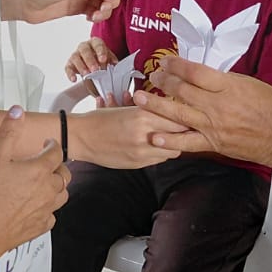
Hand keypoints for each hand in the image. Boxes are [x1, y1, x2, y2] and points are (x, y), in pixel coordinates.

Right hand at [0, 107, 69, 255]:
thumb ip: (8, 132)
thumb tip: (17, 112)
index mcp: (40, 170)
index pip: (56, 151)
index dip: (52, 145)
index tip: (47, 144)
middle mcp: (49, 189)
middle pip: (64, 173)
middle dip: (57, 166)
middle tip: (47, 163)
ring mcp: (47, 209)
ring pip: (62, 194)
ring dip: (56, 186)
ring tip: (45, 183)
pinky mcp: (42, 225)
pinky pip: (52, 215)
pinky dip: (48, 209)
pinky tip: (38, 207)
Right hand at [64, 37, 117, 83]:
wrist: (93, 62)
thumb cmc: (101, 58)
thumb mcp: (108, 57)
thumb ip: (111, 60)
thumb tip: (114, 64)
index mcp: (95, 43)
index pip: (97, 44)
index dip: (100, 52)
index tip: (103, 60)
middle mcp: (84, 46)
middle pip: (85, 50)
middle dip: (90, 60)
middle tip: (95, 69)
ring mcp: (76, 54)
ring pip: (75, 58)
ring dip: (81, 67)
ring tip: (86, 75)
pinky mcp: (70, 63)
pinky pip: (68, 67)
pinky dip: (70, 74)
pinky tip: (74, 79)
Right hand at [72, 104, 189, 166]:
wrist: (82, 137)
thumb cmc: (102, 119)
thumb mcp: (127, 108)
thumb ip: (150, 111)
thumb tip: (171, 110)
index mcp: (142, 115)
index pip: (177, 118)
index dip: (186, 117)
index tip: (189, 115)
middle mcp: (144, 134)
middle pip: (180, 135)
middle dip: (185, 131)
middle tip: (187, 127)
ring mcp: (142, 151)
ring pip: (173, 150)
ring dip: (174, 144)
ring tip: (170, 137)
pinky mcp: (138, 163)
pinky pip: (159, 159)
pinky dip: (161, 153)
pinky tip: (155, 146)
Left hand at [135, 59, 271, 162]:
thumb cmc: (271, 107)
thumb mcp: (248, 83)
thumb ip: (222, 80)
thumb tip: (200, 73)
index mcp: (228, 86)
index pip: (195, 72)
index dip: (177, 65)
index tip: (167, 61)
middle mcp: (218, 105)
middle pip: (183, 90)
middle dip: (164, 81)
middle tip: (153, 75)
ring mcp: (213, 125)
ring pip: (179, 114)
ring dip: (156, 106)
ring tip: (139, 99)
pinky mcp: (213, 143)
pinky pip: (187, 142)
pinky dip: (170, 140)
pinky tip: (154, 136)